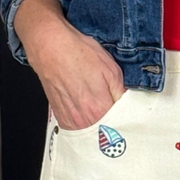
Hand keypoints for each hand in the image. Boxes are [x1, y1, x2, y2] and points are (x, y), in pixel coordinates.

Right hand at [12, 0, 124, 129]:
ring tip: (100, 111)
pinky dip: (85, 123)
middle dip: (113, 124)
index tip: (129, 116)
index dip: (127, 120)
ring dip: (99, 125)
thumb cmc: (77, 53)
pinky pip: (78, 128)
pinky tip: (87, 111)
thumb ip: (121, 92)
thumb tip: (128, 105)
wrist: (50, 47)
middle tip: (116, 114)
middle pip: (106, 132)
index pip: (120, 125)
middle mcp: (83, 119)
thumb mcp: (110, 69)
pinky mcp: (60, 116)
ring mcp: (70, 119)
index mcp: (99, 108)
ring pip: (91, 131)